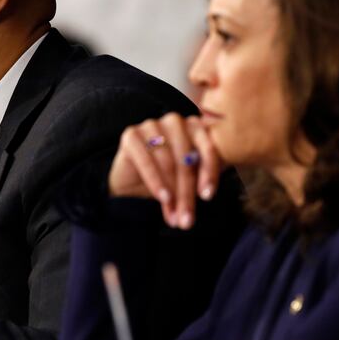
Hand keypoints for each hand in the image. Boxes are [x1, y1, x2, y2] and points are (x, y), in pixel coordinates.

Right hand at [108, 113, 221, 228]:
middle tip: (188, 217)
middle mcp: (174, 122)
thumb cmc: (165, 180)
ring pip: (168, 161)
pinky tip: (162, 198)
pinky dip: (155, 181)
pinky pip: (146, 160)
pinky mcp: (131, 134)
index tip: (207, 196)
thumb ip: (200, 179)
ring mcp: (151, 125)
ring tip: (174, 214)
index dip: (209, 172)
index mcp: (194, 127)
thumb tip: (206, 195)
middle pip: (186, 157)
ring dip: (172, 191)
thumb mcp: (188, 180)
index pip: (207, 146)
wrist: (129, 184)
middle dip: (187, 190)